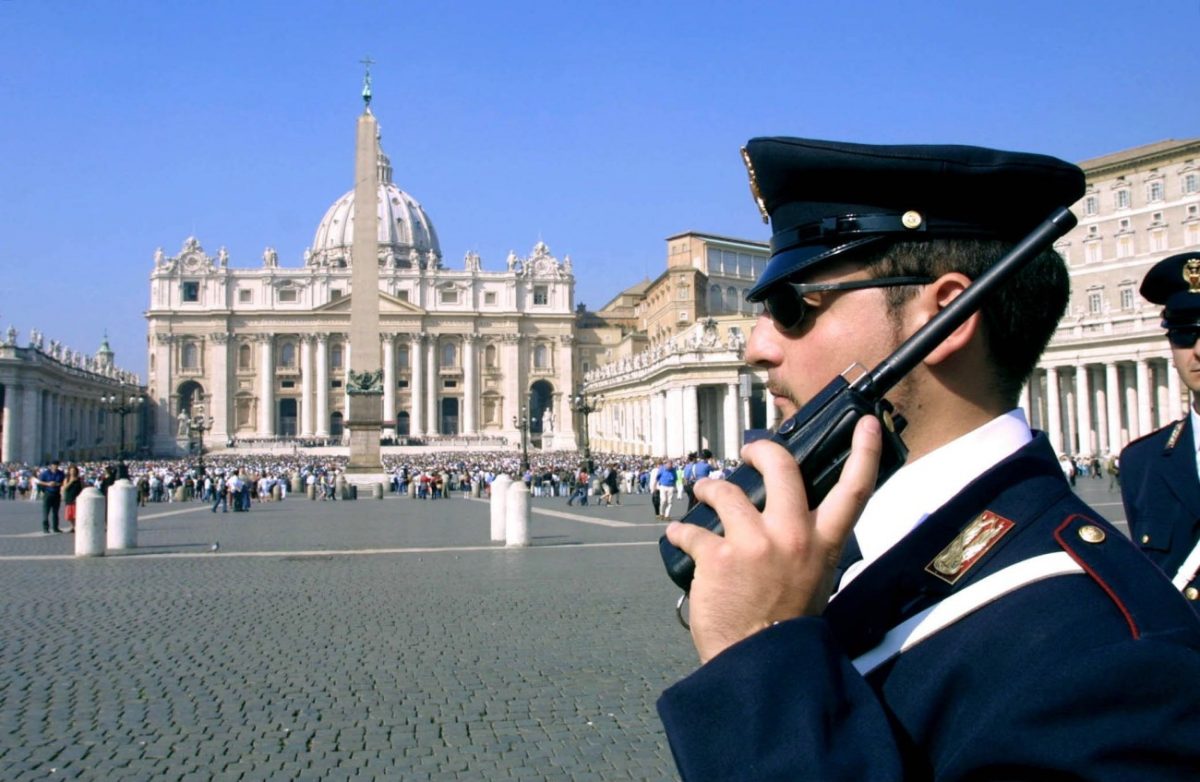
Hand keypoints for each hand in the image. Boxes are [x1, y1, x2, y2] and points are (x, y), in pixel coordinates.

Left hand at [665, 415, 881, 662]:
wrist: (762, 666)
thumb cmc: (787, 627)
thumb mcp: (815, 580)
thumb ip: (808, 546)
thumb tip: (791, 522)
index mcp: (824, 543)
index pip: (855, 490)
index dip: (865, 452)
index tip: (868, 423)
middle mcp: (793, 536)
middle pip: (781, 467)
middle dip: (761, 450)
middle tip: (749, 451)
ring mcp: (755, 543)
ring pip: (726, 491)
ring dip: (709, 488)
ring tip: (703, 492)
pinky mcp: (718, 556)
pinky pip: (691, 529)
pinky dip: (680, 531)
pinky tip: (677, 535)